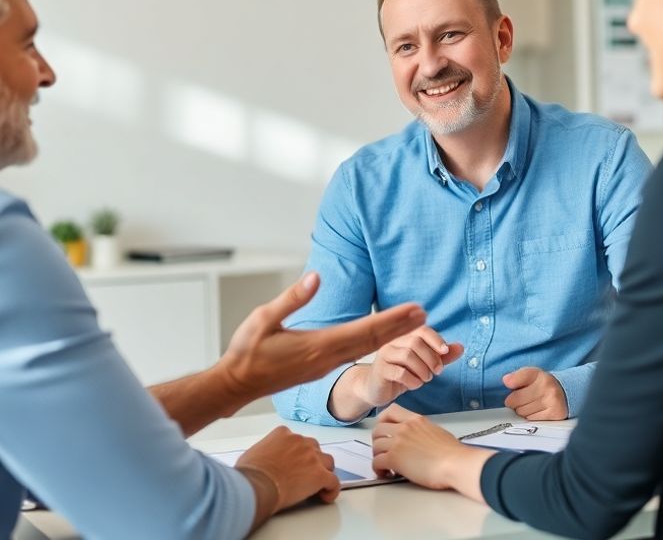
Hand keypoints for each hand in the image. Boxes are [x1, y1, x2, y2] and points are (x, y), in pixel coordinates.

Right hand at [218, 272, 425, 400]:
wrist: (237, 384)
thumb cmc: (247, 352)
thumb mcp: (264, 318)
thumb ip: (292, 298)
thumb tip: (315, 278)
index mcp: (318, 346)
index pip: (365, 331)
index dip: (393, 320)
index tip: (415, 310)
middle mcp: (327, 358)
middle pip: (372, 342)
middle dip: (400, 328)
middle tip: (426, 315)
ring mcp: (324, 366)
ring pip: (365, 349)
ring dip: (390, 336)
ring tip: (411, 324)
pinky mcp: (320, 368)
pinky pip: (354, 355)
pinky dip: (373, 344)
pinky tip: (379, 339)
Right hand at [235, 426, 339, 518]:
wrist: (257, 485)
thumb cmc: (250, 473)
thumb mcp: (252, 455)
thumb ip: (262, 454)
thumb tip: (260, 465)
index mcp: (283, 434)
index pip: (296, 440)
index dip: (296, 453)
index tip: (293, 464)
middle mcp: (300, 441)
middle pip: (313, 448)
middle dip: (311, 460)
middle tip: (304, 474)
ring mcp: (312, 457)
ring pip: (327, 462)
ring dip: (324, 471)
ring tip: (317, 484)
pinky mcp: (319, 475)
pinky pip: (334, 482)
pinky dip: (331, 490)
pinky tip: (325, 496)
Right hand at [359, 326, 465, 407]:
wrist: (375, 389)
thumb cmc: (400, 374)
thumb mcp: (423, 365)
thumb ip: (441, 356)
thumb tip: (460, 347)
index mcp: (404, 337)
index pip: (422, 330)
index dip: (436, 339)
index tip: (445, 351)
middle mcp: (393, 343)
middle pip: (416, 342)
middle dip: (431, 358)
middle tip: (437, 371)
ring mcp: (384, 356)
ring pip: (407, 355)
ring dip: (422, 369)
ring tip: (426, 379)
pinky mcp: (380, 371)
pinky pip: (399, 372)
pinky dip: (412, 380)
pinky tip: (415, 385)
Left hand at [370, 404, 493, 498]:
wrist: (455, 464)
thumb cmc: (453, 453)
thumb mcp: (436, 431)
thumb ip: (422, 431)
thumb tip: (418, 439)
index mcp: (415, 420)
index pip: (390, 411)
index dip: (382, 421)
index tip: (383, 430)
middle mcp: (404, 428)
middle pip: (378, 429)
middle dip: (378, 442)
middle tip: (383, 451)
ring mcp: (398, 442)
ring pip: (375, 446)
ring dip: (378, 457)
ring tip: (386, 466)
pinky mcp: (394, 459)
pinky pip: (376, 462)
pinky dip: (378, 470)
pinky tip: (386, 474)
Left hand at [502, 367, 568, 419]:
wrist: (565, 393)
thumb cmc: (543, 385)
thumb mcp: (530, 375)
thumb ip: (516, 376)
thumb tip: (506, 380)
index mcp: (538, 374)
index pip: (513, 380)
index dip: (510, 384)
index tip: (510, 385)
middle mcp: (547, 386)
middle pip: (514, 400)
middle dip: (515, 402)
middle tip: (523, 398)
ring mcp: (552, 401)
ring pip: (522, 412)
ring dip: (523, 411)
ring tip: (531, 405)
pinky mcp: (555, 414)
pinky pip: (531, 420)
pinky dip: (531, 417)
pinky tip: (537, 411)